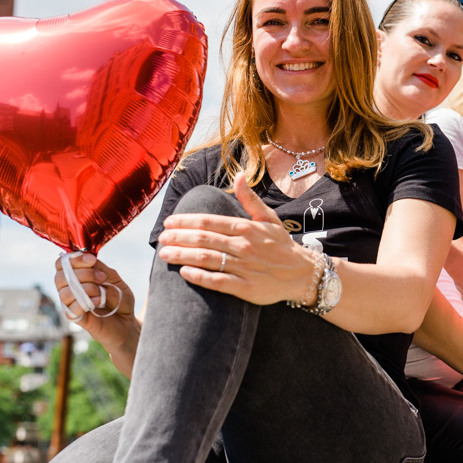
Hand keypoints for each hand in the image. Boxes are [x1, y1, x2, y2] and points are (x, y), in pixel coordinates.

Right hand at [54, 253, 137, 363]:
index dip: (73, 259)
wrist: (128, 322)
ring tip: (101, 293)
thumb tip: (87, 257)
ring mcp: (71, 304)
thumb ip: (100, 267)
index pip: (62, 264)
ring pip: (64, 293)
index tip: (92, 261)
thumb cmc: (119, 299)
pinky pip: (70, 309)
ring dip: (86, 289)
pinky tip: (98, 303)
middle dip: (83, 274)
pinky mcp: (77, 319)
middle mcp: (70, 289)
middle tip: (101, 278)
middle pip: (60, 277)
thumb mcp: (113, 278)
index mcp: (77, 276)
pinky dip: (85, 303)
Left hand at [156, 173, 315, 305]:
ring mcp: (244, 267)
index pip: (209, 222)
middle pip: (203, 239)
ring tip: (164, 254)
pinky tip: (183, 272)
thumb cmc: (282, 245)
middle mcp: (243, 246)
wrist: (302, 274)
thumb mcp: (269, 218)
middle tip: (160, 238)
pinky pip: (217, 282)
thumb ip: (250, 199)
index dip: (186, 221)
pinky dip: (199, 276)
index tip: (169, 222)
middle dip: (178, 238)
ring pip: (206, 259)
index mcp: (246, 227)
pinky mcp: (245, 288)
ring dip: (182, 255)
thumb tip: (239, 175)